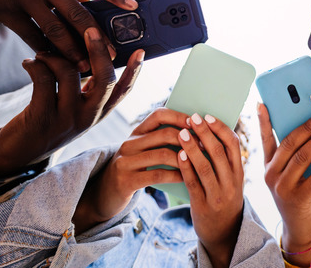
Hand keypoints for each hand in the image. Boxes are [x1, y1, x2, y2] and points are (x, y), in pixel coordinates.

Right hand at [0, 0, 135, 70]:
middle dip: (96, 37)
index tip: (133, 6)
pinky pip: (31, 37)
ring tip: (84, 67)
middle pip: (77, 12)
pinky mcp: (6, 11)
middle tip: (110, 55)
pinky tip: (54, 63)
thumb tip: (93, 10)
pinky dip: (44, 52)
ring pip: (55, 30)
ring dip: (72, 52)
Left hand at [0, 28, 144, 177]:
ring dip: (53, 56)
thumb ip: (87, 91)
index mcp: (97, 114)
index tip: (140, 51)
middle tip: (90, 30)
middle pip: (104, 78)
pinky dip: (35, 65)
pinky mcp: (42, 118)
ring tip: (42, 54)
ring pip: (69, 72)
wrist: (16, 157)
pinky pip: (43, 79)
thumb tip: (95, 58)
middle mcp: (87, 117)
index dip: (134, 71)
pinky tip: (29, 64)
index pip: (123, 91)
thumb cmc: (46, 126)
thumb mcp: (73, 112)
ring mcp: (66, 119)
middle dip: (98, 50)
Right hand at [73, 108, 188, 230]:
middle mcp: (129, 144)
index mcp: (135, 133)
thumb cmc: (133, 171)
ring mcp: (125, 162)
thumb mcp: (142, 152)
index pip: (158, 115)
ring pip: (162, 154)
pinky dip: (176, 175)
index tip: (196, 122)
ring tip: (200, 161)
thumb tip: (195, 132)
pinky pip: (157, 175)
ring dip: (185, 158)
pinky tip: (187, 177)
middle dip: (188, 138)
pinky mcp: (126, 180)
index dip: (178, 116)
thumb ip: (160, 141)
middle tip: (205, 145)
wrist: (104, 195)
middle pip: (164, 134)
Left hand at [178, 113, 244, 267]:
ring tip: (181, 133)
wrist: (224, 233)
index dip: (220, 128)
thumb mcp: (231, 180)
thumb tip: (206, 130)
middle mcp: (232, 182)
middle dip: (204, 132)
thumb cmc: (224, 198)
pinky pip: (193, 183)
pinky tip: (178, 155)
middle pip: (218, 152)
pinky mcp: (203, 206)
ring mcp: (218, 195)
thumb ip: (223, 160)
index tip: (207, 116)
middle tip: (192, 118)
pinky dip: (186, 167)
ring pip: (205, 166)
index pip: (233, 144)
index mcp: (240, 172)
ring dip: (192, 147)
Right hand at [258, 103, 310, 266]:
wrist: (298, 228)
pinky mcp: (298, 199)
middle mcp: (271, 175)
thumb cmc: (297, 194)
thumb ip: (291, 155)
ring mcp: (283, 188)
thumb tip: (305, 128)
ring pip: (301, 158)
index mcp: (268, 166)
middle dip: (305, 127)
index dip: (264, 120)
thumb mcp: (288, 174)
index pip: (265, 139)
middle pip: (288, 144)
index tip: (264, 102)